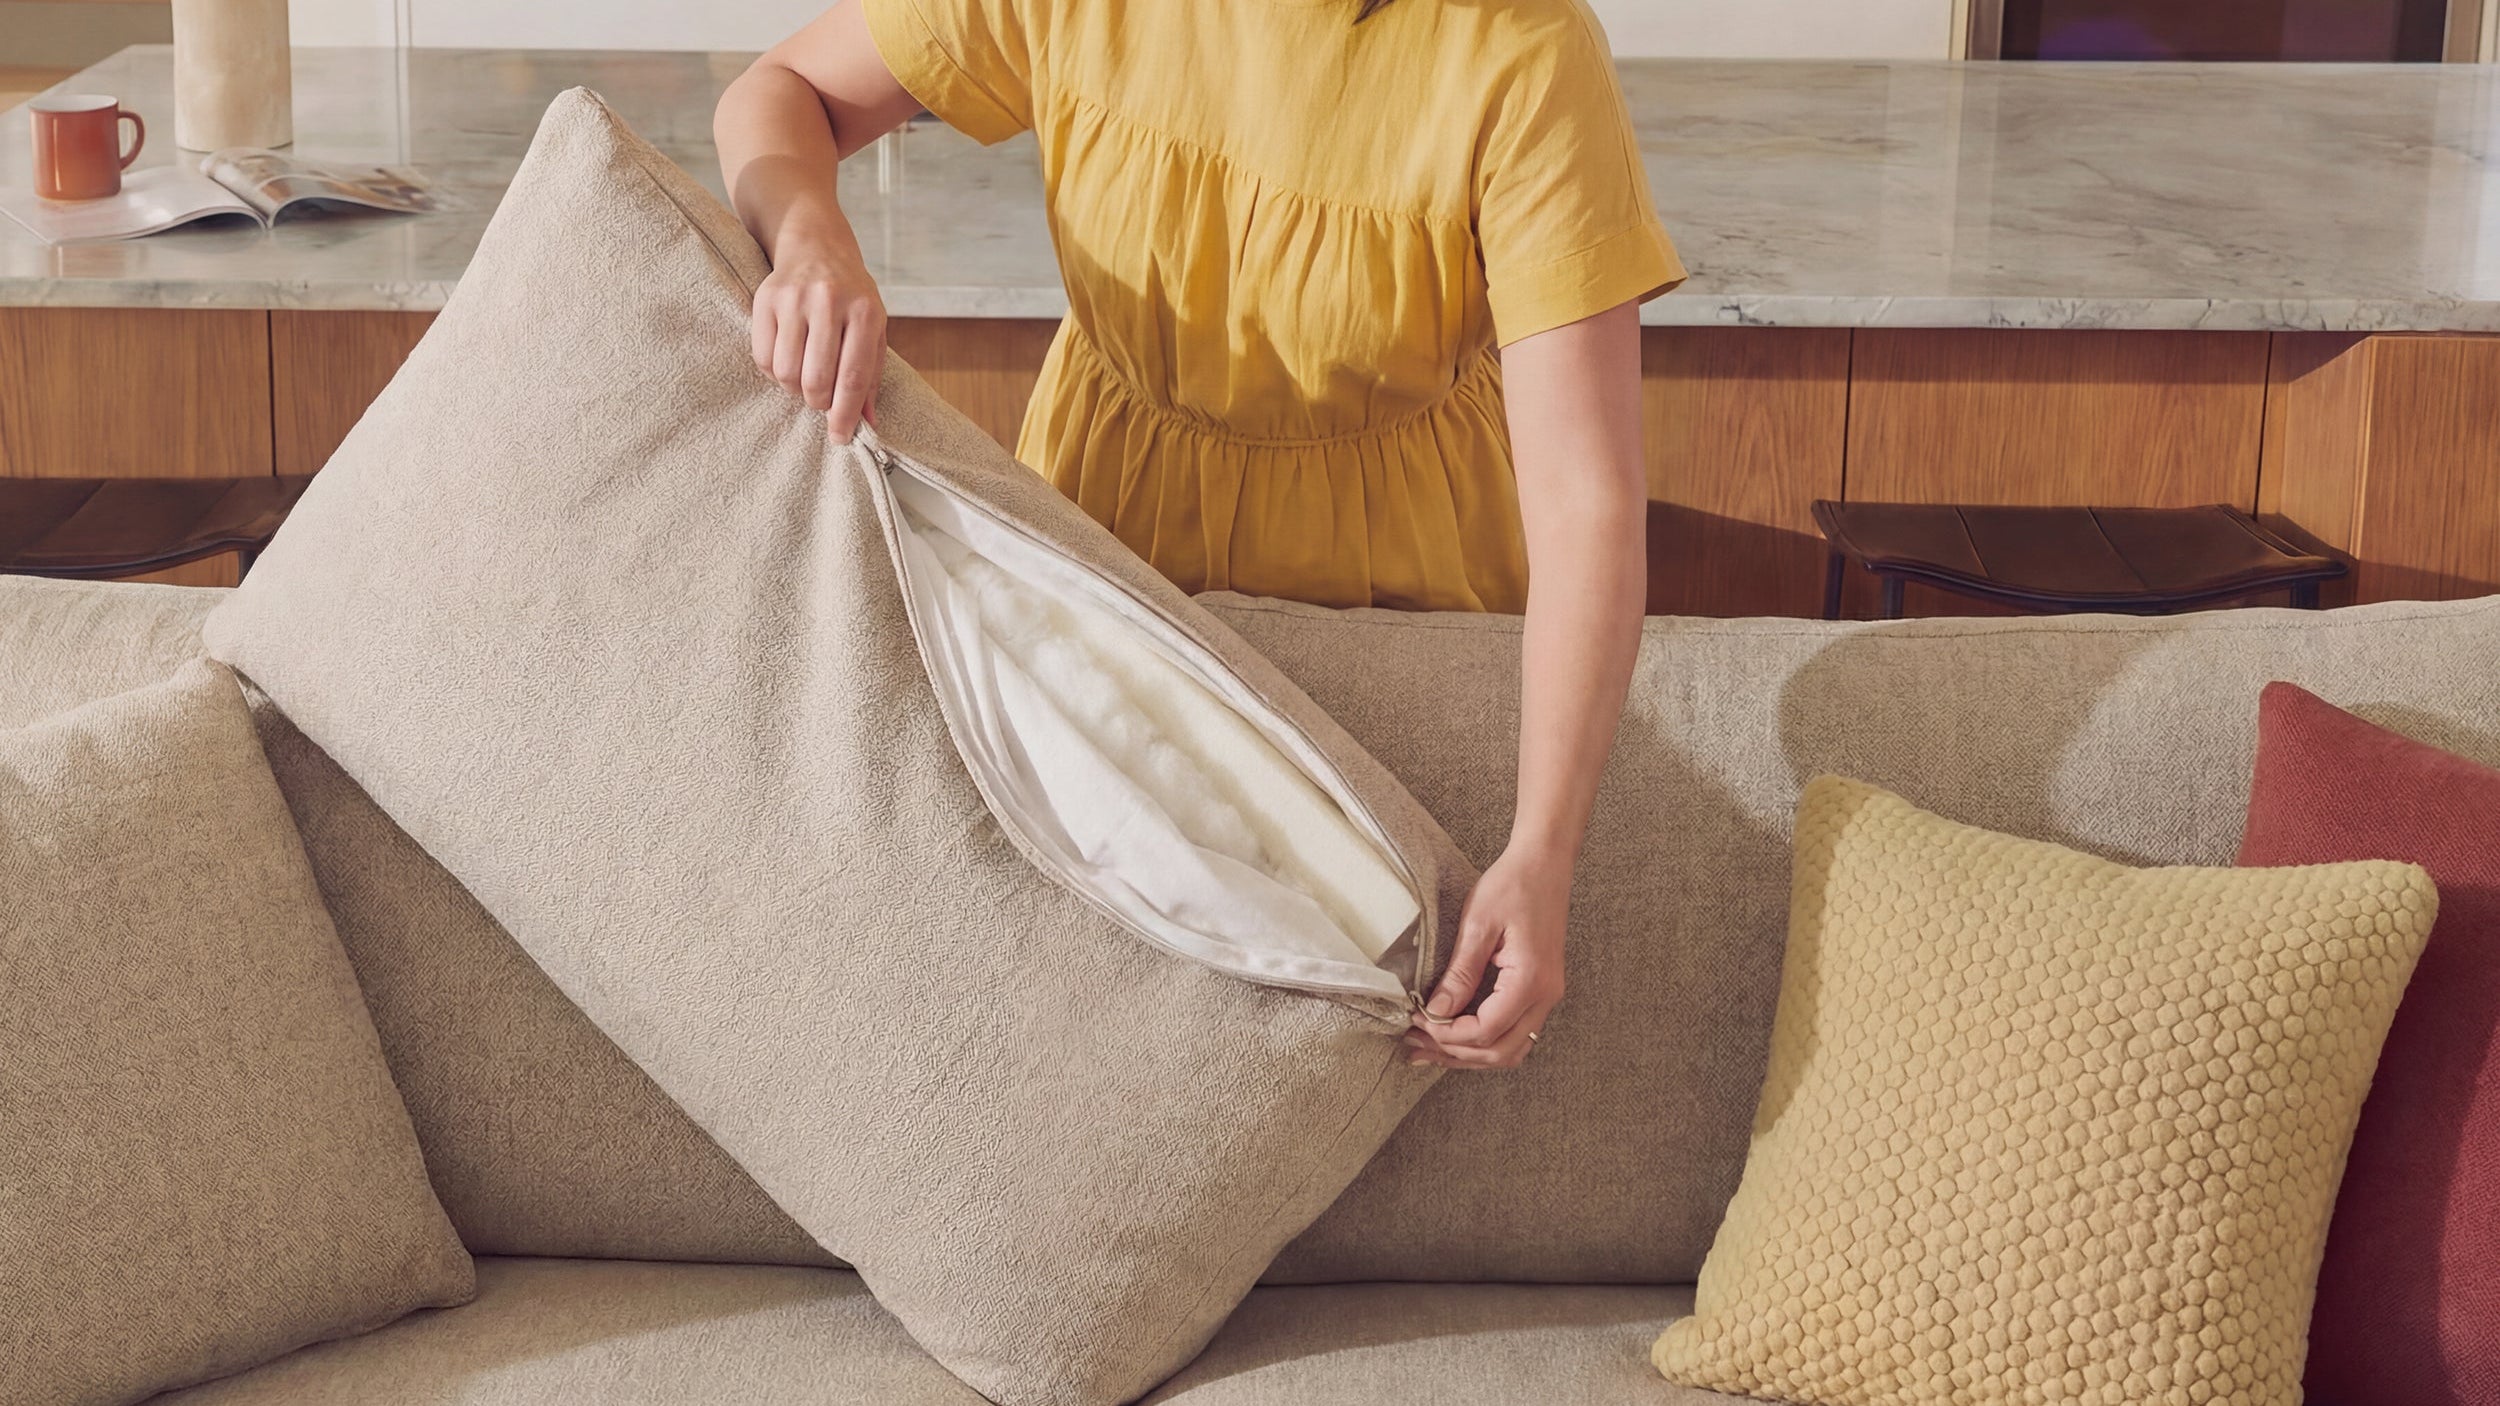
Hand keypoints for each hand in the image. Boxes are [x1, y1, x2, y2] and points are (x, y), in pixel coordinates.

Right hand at [749, 237, 886, 442]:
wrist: (816, 245)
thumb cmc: (851, 296)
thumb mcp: (873, 329)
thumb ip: (870, 375)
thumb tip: (867, 424)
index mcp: (864, 312)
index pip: (853, 377)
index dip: (845, 414)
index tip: (840, 437)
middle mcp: (829, 302)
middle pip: (817, 380)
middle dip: (819, 403)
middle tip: (822, 401)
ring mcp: (794, 299)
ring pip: (787, 373)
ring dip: (795, 389)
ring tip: (806, 378)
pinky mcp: (765, 299)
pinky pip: (763, 358)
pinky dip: (774, 373)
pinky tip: (788, 361)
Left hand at [1403, 842, 1569, 1069]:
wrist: (1545, 863)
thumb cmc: (1512, 885)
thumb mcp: (1478, 925)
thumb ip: (1460, 973)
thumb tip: (1436, 1012)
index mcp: (1531, 980)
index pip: (1486, 1030)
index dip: (1448, 1035)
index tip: (1417, 1022)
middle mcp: (1546, 996)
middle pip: (1500, 1051)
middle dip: (1456, 1053)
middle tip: (1416, 1044)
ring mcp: (1547, 995)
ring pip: (1510, 1049)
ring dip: (1470, 1054)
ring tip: (1430, 1047)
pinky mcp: (1541, 990)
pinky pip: (1515, 1031)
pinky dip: (1485, 1040)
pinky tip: (1456, 1034)